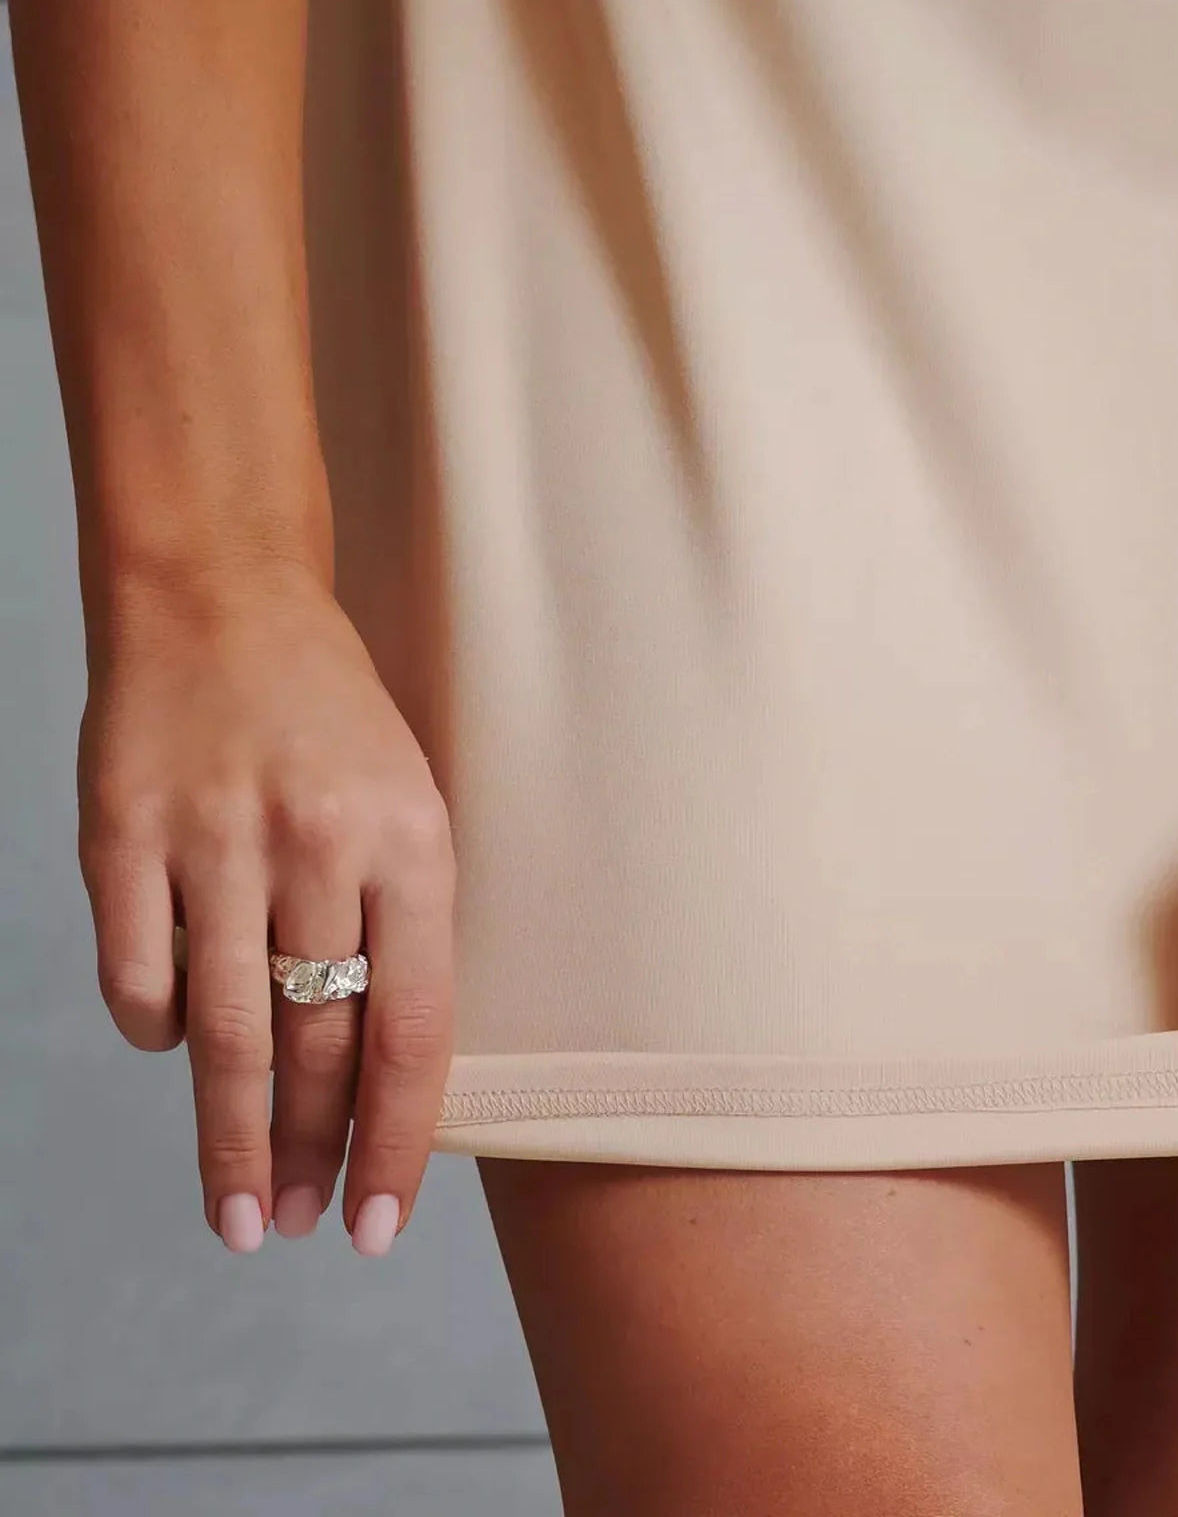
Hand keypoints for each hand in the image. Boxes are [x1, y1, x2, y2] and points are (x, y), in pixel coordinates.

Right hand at [76, 563, 455, 1253]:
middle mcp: (314, 846)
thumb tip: (378, 1074)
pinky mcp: (121, 834)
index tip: (376, 1224)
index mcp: (409, 842)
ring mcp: (212, 839)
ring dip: (231, 1137)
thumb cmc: (329, 717)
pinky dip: (156, 1031)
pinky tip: (175, 1045)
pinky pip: (137, 978)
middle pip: (315, 1048)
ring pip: (225, 1034)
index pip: (411, 1030)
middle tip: (295, 1225)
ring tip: (239, 1207)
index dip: (395, 1142)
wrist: (223, 597)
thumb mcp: (406, 802)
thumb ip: (397, 924)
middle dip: (309, 1156)